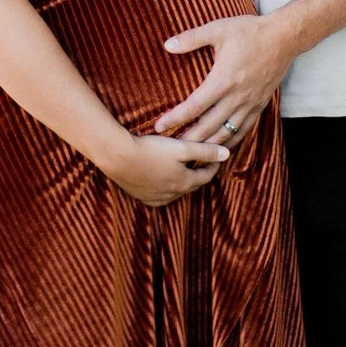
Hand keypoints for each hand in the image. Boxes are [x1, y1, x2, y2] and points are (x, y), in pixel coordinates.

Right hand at [99, 132, 228, 207]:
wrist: (118, 156)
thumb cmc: (151, 150)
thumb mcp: (182, 148)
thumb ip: (205, 151)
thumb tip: (227, 154)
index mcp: (185, 183)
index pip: (206, 177)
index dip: (213, 165)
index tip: (216, 156)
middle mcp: (172, 195)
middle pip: (192, 185)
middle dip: (199, 173)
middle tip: (202, 162)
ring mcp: (155, 198)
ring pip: (175, 191)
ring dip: (181, 181)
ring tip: (182, 168)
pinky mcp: (141, 197)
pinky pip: (159, 195)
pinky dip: (165, 187)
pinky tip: (162, 178)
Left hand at [154, 12, 294, 145]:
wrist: (284, 37)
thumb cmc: (250, 31)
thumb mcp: (218, 29)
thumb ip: (191, 38)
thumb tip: (167, 45)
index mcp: (223, 80)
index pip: (193, 107)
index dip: (174, 119)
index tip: (159, 127)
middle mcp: (236, 97)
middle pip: (208, 127)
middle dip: (188, 140)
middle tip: (170, 148)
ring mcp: (250, 104)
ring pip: (226, 133)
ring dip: (208, 146)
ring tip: (192, 153)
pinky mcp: (260, 105)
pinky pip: (244, 130)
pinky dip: (230, 142)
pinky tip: (220, 147)